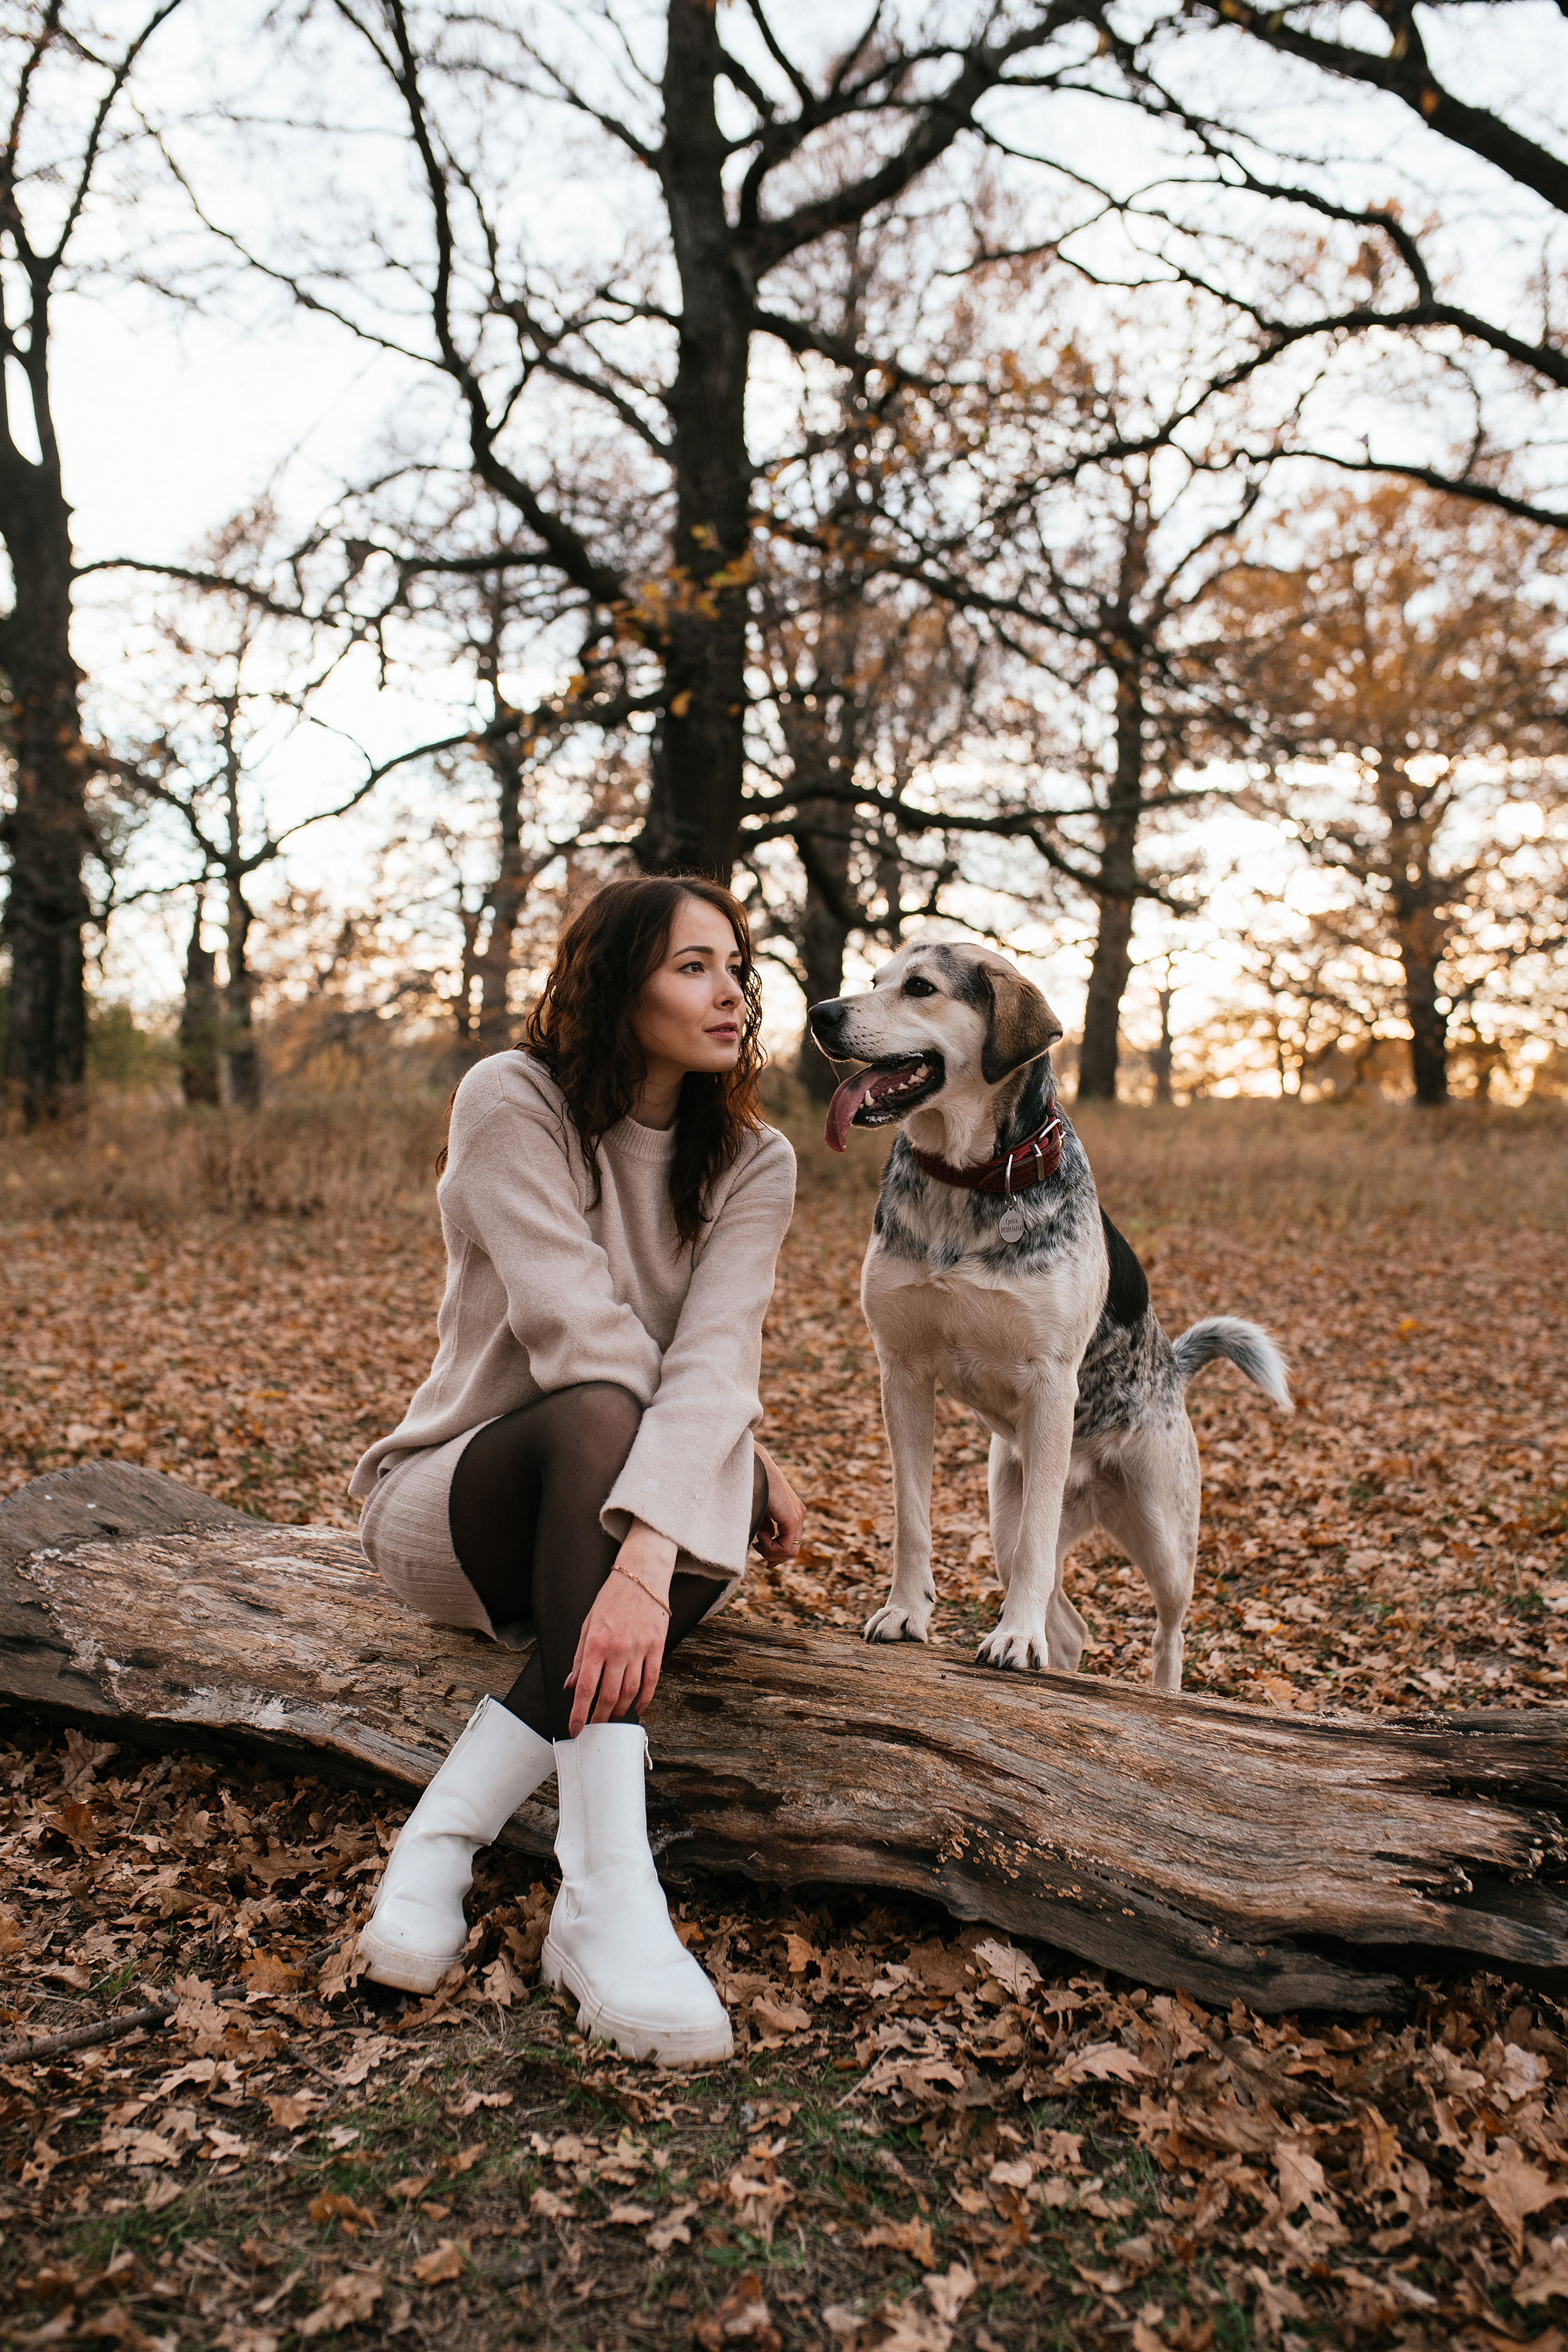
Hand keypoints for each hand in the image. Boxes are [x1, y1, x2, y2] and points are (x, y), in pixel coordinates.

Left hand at [565, 1520, 675, 1737]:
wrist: (641, 1575)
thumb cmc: (610, 1599)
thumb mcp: (587, 1625)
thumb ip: (580, 1657)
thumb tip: (571, 1685)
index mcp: (596, 1643)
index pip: (585, 1687)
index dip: (579, 1712)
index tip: (574, 1728)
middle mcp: (618, 1649)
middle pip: (608, 1695)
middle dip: (599, 1717)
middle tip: (594, 1728)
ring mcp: (640, 1649)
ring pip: (630, 1692)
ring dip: (619, 1710)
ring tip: (611, 1718)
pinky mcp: (657, 1647)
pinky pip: (652, 1680)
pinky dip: (644, 1699)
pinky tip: (636, 1708)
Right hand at [752, 1443, 805, 1567]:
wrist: (754, 1465)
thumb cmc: (752, 1485)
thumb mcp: (761, 1511)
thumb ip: (766, 1526)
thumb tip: (765, 1541)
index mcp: (792, 1512)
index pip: (790, 1543)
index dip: (775, 1553)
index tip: (758, 1549)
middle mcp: (798, 1515)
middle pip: (791, 1550)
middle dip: (772, 1554)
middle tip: (756, 1546)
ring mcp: (798, 1516)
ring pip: (790, 1551)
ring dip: (770, 1552)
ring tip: (757, 1539)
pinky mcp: (792, 1518)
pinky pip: (787, 1547)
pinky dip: (771, 1548)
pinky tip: (761, 1535)